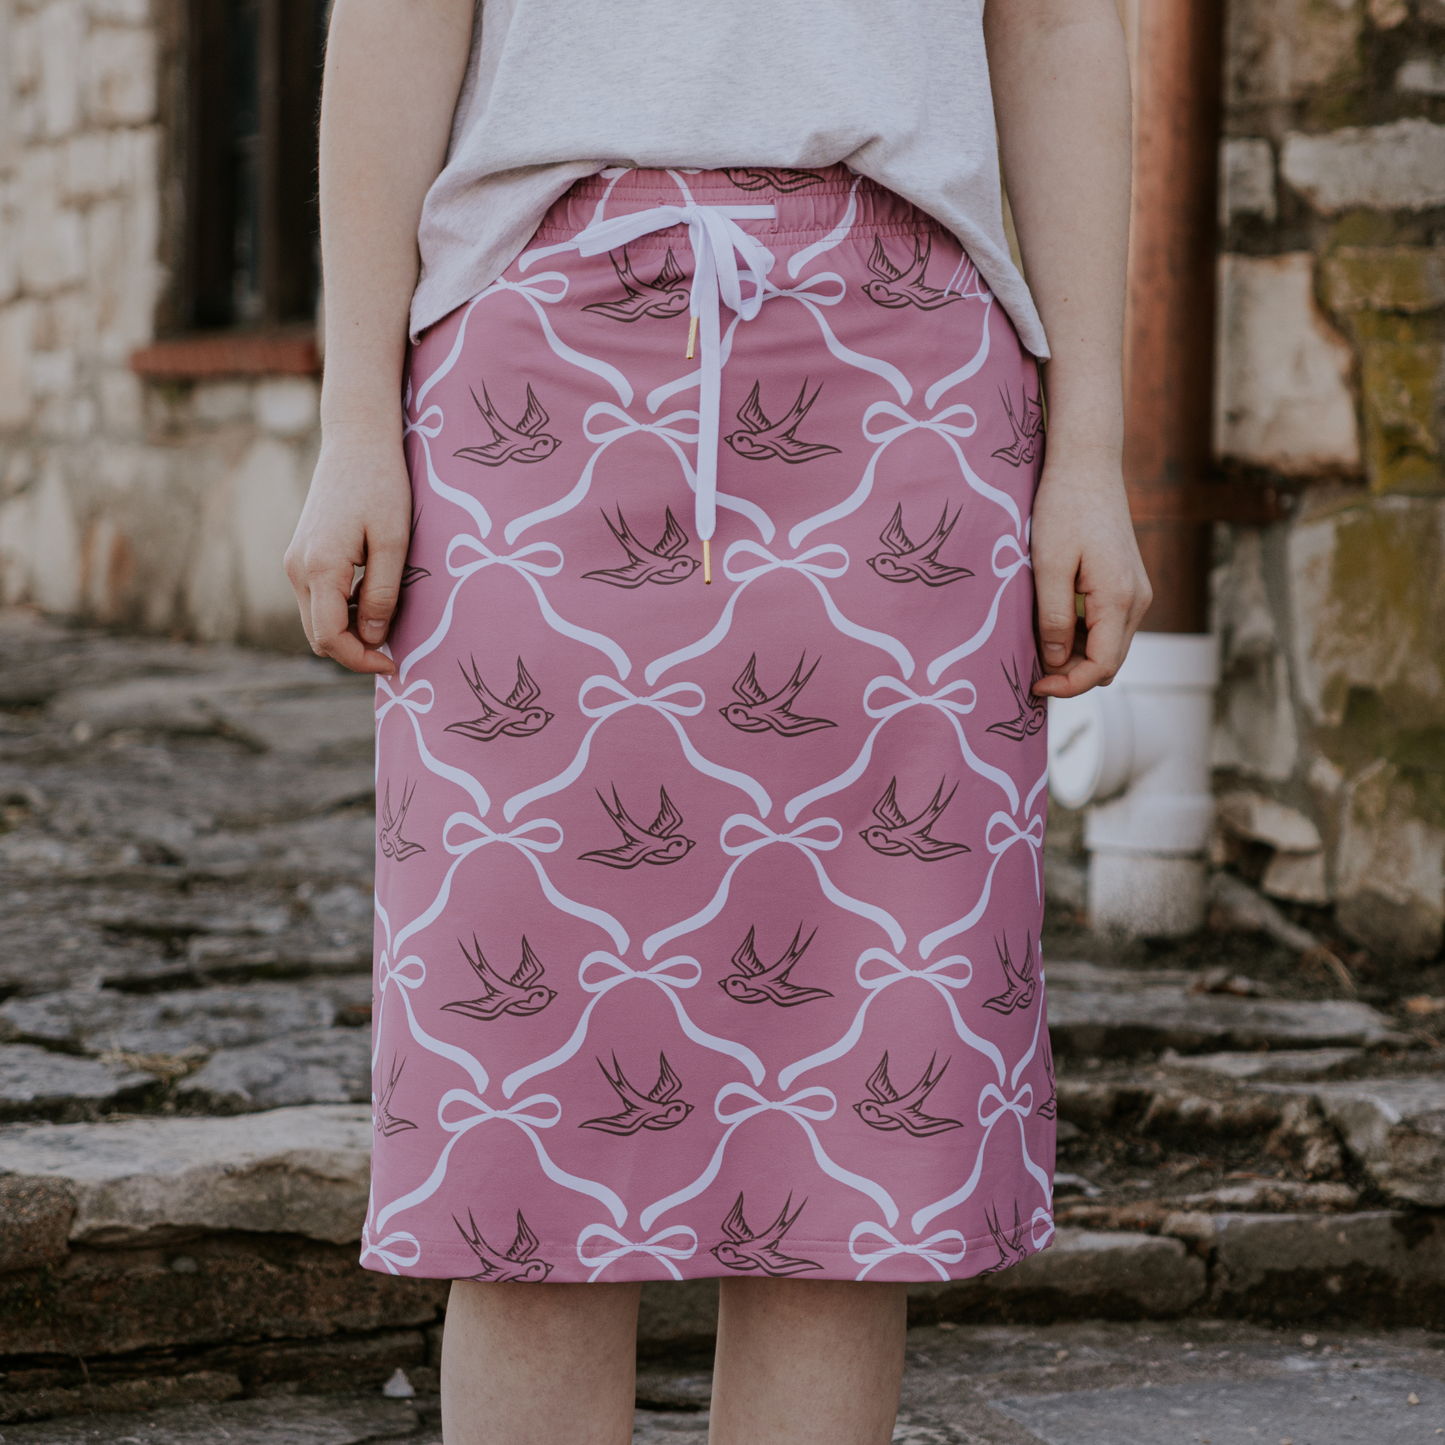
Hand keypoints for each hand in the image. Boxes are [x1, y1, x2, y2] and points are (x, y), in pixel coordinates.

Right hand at [284, 420, 411, 674]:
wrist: (356, 442)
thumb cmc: (381, 486)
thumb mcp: (393, 542)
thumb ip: (382, 594)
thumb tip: (374, 638)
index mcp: (319, 568)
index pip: (330, 638)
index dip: (362, 660)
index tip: (395, 663)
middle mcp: (297, 568)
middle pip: (319, 635)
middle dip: (355, 651)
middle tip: (396, 650)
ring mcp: (295, 561)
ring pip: (317, 619)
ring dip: (350, 631)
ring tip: (390, 619)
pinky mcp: (302, 554)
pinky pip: (318, 599)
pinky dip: (343, 611)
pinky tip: (373, 597)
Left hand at [1029, 443, 1151, 697]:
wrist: (1087, 465)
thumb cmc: (1063, 508)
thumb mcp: (1048, 567)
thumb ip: (1052, 618)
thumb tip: (1053, 663)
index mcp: (1120, 599)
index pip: (1101, 667)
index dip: (1067, 685)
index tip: (1033, 686)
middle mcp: (1137, 601)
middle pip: (1108, 662)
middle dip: (1071, 674)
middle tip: (1029, 669)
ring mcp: (1136, 592)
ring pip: (1108, 646)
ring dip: (1075, 655)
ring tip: (1036, 643)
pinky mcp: (1127, 583)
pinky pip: (1107, 626)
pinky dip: (1082, 635)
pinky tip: (1051, 623)